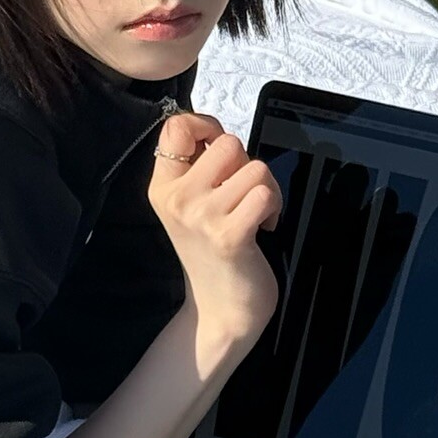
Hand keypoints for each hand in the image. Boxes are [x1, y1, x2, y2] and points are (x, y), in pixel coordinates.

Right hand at [147, 111, 283, 345]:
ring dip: (267, 188)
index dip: (207, 125)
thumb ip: (199, 168)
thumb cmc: (213, 253)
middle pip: (227, 142)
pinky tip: (263, 227)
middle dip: (246, 163)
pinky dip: (274, 207)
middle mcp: (178, 199)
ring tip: (255, 213)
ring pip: (254, 167)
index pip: (176, 126)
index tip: (220, 150)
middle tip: (243, 193)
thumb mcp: (192, 206)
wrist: (221, 312)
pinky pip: (265, 193)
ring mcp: (203, 217)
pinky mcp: (230, 235)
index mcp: (163, 187)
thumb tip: (214, 130)